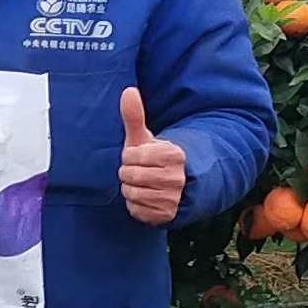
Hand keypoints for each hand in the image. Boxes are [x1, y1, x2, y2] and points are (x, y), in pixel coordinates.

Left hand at [117, 87, 186, 225]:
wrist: (178, 186)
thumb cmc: (155, 158)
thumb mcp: (146, 137)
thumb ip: (135, 116)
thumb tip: (128, 90)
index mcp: (174, 155)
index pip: (132, 156)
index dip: (130, 156)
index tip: (139, 156)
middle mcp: (177, 178)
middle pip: (131, 177)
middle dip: (128, 174)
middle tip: (138, 172)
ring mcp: (173, 199)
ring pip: (132, 194)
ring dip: (131, 190)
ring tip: (142, 184)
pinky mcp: (167, 216)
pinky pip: (136, 211)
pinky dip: (136, 205)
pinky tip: (145, 198)